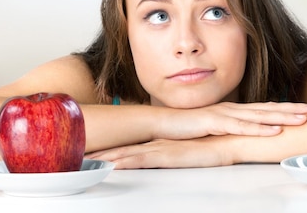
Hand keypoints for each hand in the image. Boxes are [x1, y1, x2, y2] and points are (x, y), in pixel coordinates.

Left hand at [86, 137, 233, 168]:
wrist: (227, 140)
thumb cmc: (212, 146)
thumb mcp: (190, 151)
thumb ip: (177, 153)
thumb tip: (170, 157)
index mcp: (160, 143)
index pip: (131, 148)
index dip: (111, 150)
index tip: (93, 154)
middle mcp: (156, 144)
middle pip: (122, 150)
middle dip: (101, 154)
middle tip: (79, 157)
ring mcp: (159, 149)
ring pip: (125, 155)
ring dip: (105, 159)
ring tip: (86, 163)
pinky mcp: (166, 155)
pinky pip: (140, 160)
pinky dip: (123, 162)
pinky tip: (110, 166)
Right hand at [154, 101, 306, 139]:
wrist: (162, 123)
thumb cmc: (186, 126)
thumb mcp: (213, 128)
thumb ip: (228, 129)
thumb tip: (243, 134)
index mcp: (234, 110)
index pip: (265, 108)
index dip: (286, 107)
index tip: (306, 107)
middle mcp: (233, 109)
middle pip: (268, 108)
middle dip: (292, 108)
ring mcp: (225, 114)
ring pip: (259, 115)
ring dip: (282, 116)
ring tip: (302, 118)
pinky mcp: (215, 122)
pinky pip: (241, 126)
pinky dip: (260, 128)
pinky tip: (274, 129)